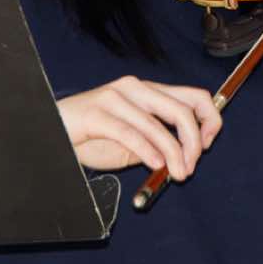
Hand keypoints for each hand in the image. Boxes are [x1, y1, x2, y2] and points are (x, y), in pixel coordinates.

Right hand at [57, 76, 222, 180]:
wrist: (52, 131)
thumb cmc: (92, 136)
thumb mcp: (133, 139)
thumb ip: (158, 141)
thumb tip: (187, 156)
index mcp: (148, 91)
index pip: (194, 96)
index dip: (210, 119)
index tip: (208, 144)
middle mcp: (135, 88)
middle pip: (181, 110)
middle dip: (194, 142)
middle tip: (191, 167)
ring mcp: (115, 98)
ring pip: (158, 125)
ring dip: (174, 154)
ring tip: (177, 174)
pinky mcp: (98, 113)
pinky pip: (132, 133)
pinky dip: (149, 151)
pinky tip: (155, 165)